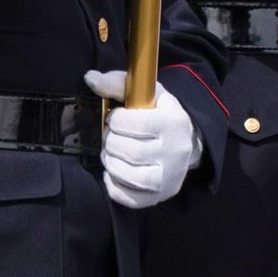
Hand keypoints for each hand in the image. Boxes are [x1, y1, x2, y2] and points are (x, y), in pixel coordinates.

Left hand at [86, 69, 201, 208]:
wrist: (187, 142)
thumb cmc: (159, 114)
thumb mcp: (147, 93)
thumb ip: (118, 83)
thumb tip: (90, 79)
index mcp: (173, 123)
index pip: (135, 123)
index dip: (116, 120)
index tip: (115, 117)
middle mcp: (175, 152)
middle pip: (130, 151)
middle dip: (111, 141)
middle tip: (111, 136)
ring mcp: (169, 178)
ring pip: (128, 175)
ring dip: (111, 162)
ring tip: (112, 153)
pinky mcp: (159, 196)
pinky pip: (127, 197)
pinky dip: (113, 184)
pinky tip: (115, 171)